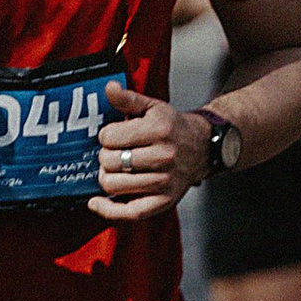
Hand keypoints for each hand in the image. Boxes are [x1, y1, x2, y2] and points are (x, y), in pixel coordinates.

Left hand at [89, 78, 209, 223]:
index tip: (114, 136)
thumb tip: (109, 88)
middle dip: (105, 157)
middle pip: (109, 162)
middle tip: (115, 153)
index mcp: (159, 130)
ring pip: (114, 185)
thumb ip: (128, 99)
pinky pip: (130, 212)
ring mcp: (165, 181)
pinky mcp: (165, 201)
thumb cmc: (173, 128)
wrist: (203, 148)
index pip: (109, 137)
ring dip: (107, 177)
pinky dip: (108, 210)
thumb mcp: (153, 107)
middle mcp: (164, 156)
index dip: (106, 136)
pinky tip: (97, 202)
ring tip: (116, 170)